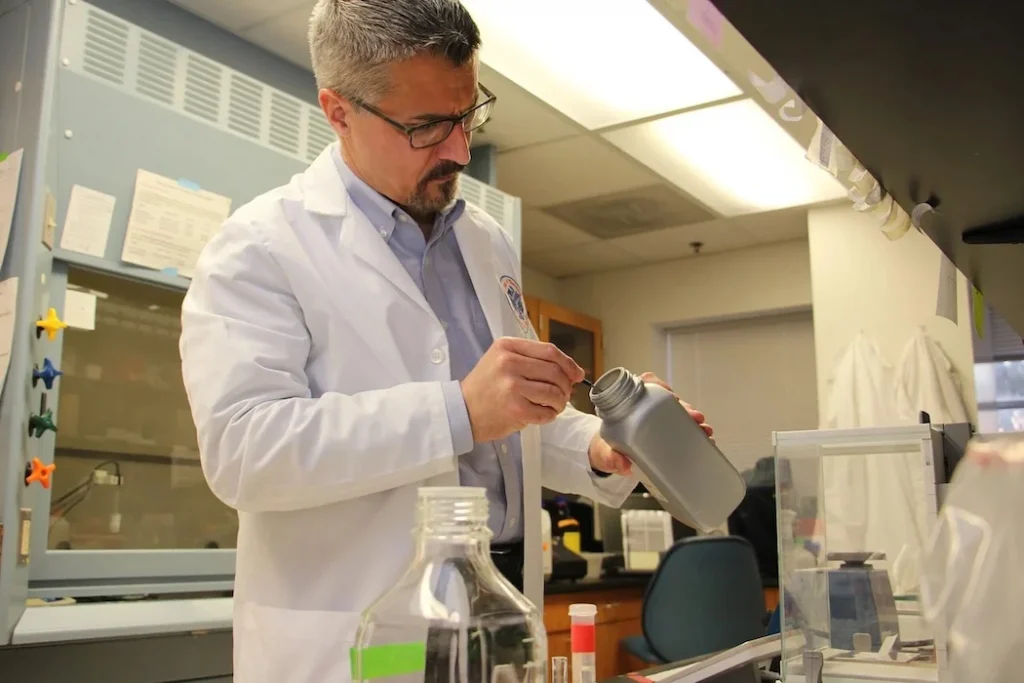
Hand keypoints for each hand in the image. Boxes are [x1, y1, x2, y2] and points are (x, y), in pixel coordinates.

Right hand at [461, 337, 583, 441]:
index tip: (577, 374)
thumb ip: (533, 360)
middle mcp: (509, 363)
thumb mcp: (502, 360)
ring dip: (559, 402)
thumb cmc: (485, 386)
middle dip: (565, 386)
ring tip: (553, 406)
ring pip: (553, 392)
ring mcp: (512, 386)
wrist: (462, 410)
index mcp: (507, 346)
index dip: (569, 363)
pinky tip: (542, 414)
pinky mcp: (516, 409)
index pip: (549, 351)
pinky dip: (549, 415)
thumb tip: (572, 371)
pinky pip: (546, 411)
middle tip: (563, 395)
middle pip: (555, 372)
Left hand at [587, 372, 714, 476]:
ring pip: (678, 410)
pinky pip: (682, 423)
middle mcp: (644, 405)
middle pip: (667, 398)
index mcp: (627, 402)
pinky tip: (705, 437)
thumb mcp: (606, 453)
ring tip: (705, 429)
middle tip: (696, 418)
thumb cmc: (605, 449)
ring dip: (693, 418)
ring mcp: (656, 416)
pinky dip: (694, 429)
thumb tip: (624, 465)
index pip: (646, 383)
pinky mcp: (665, 428)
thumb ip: (612, 458)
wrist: (609, 458)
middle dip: (684, 407)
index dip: (661, 387)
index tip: (673, 398)